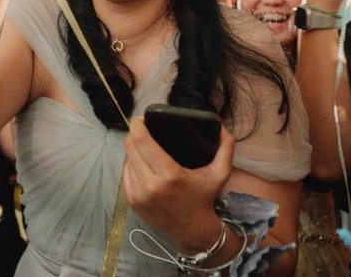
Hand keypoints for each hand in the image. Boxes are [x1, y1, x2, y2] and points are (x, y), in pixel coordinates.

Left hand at [123, 115, 234, 253]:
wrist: (193, 232)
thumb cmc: (205, 199)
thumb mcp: (220, 173)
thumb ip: (225, 148)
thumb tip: (219, 125)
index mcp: (170, 175)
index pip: (142, 141)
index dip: (138, 125)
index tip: (142, 118)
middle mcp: (150, 185)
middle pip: (130, 147)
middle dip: (134, 134)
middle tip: (143, 128)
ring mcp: (138, 195)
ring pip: (126, 160)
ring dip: (132, 150)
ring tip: (143, 145)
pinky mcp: (131, 202)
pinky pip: (125, 174)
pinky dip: (131, 165)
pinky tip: (141, 162)